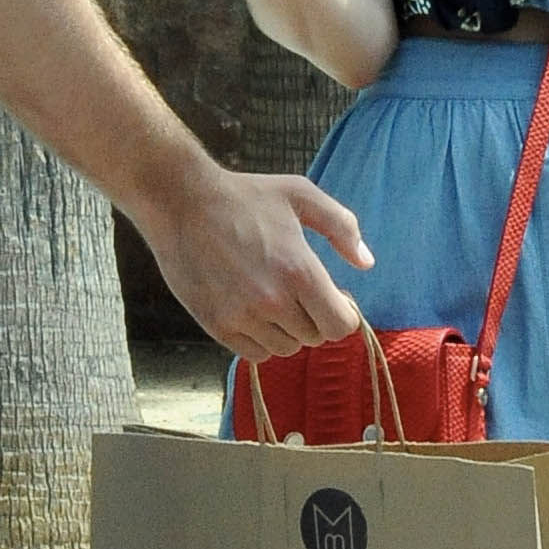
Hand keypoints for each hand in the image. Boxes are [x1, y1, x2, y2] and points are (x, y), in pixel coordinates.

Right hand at [135, 160, 371, 362]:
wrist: (182, 201)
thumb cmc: (244, 195)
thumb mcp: (299, 194)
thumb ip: (341, 226)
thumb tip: (366, 263)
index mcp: (299, 270)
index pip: (340, 325)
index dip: (342, 313)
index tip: (334, 298)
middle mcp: (273, 300)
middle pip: (315, 337)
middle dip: (315, 317)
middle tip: (300, 291)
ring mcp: (243, 317)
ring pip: (286, 348)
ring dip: (288, 329)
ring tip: (274, 297)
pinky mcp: (217, 326)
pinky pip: (256, 354)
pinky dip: (261, 339)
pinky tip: (253, 310)